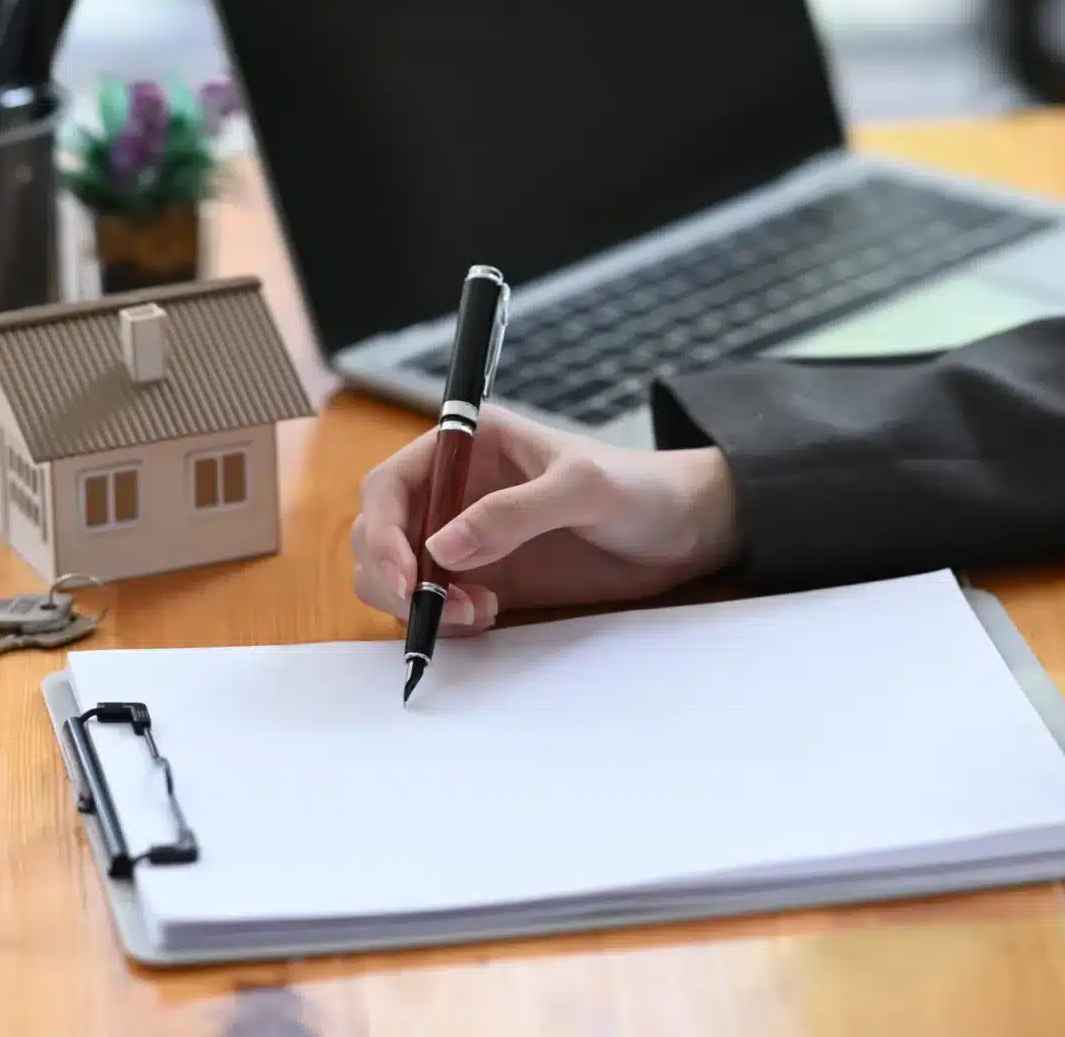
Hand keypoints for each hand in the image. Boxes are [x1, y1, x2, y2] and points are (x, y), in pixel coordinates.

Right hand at [350, 405, 740, 633]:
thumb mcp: (583, 489)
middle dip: (394, 576)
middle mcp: (456, 490)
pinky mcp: (485, 578)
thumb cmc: (641, 488)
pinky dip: (443, 619)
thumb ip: (515, 513)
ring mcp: (467, 537)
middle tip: (440, 606)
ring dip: (417, 602)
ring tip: (475, 613)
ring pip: (397, 574)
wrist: (685, 531)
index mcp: (467, 446)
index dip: (383, 531)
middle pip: (379, 534)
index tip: (406, 575)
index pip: (389, 485)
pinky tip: (485, 617)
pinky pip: (435, 603)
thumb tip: (441, 549)